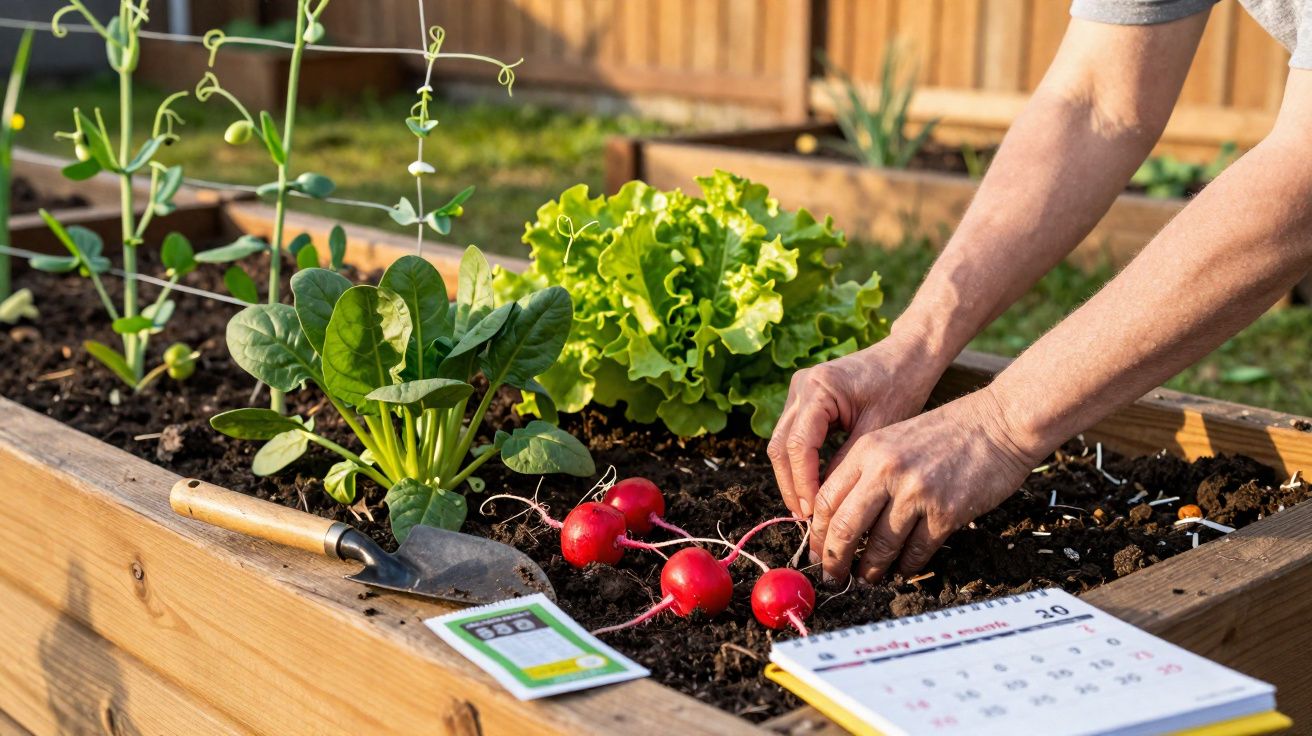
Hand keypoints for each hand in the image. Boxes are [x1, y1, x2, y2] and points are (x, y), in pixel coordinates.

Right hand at [768, 334, 944, 518]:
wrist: (907, 357)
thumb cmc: (900, 387)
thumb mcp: (878, 431)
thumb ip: (847, 463)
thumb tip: (825, 503)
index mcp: (818, 388)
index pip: (797, 445)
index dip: (802, 482)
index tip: (813, 512)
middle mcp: (801, 386)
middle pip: (779, 445)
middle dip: (790, 484)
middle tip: (806, 518)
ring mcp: (799, 391)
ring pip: (781, 442)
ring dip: (792, 476)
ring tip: (807, 508)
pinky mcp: (805, 399)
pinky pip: (793, 436)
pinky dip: (800, 462)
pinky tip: (812, 485)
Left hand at [809, 388, 1040, 582]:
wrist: (999, 423)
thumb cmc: (947, 432)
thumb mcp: (894, 440)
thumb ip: (866, 472)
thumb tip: (839, 518)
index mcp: (867, 450)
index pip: (827, 500)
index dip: (817, 533)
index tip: (816, 551)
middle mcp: (886, 470)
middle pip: (845, 527)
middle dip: (835, 559)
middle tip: (833, 576)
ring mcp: (917, 493)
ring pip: (881, 545)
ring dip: (871, 569)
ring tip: (866, 578)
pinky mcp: (946, 512)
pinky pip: (917, 551)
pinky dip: (906, 566)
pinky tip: (902, 569)